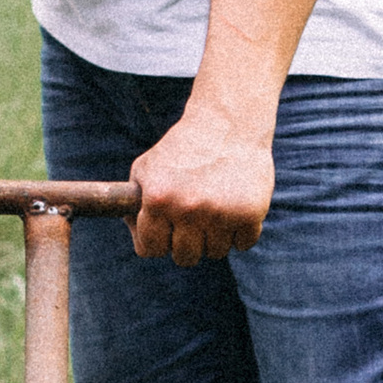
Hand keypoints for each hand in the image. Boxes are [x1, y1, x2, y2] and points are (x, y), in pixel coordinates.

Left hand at [130, 97, 273, 266]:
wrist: (227, 124)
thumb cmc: (182, 149)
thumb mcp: (146, 169)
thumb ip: (132, 204)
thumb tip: (134, 234)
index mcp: (158, 199)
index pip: (150, 249)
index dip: (158, 240)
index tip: (166, 230)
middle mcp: (187, 209)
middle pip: (184, 258)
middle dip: (187, 242)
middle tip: (194, 218)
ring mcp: (220, 213)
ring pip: (215, 252)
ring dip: (215, 237)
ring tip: (215, 207)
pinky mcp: (249, 214)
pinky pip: (243, 244)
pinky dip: (241, 232)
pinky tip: (235, 207)